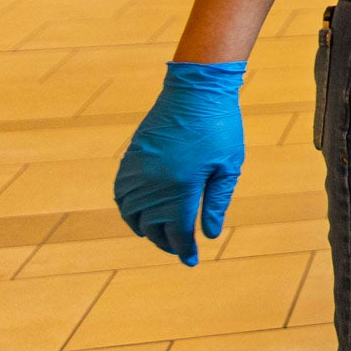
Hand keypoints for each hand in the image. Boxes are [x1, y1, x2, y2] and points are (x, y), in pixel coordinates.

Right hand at [114, 61, 246, 264]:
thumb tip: (209, 234)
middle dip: (167, 242)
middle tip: (181, 248)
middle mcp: (153, 184)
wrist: (197, 90)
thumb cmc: (220, 127)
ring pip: (132, 215)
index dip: (184, 250)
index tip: (192, 261)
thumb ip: (215, 202)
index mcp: (180, 189)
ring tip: (161, 234)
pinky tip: (142, 212)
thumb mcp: (228, 166)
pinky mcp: (131, 159)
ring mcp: (138, 172)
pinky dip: (129, 209)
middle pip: (154, 228)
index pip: (178, 232)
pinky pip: (122, 195)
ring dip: (145, 229)